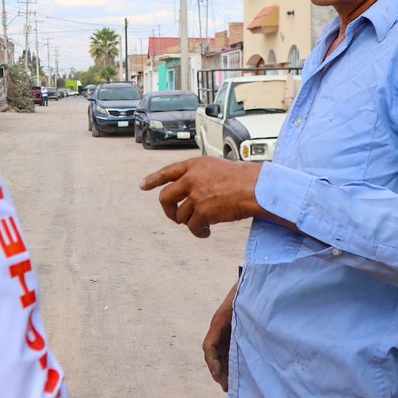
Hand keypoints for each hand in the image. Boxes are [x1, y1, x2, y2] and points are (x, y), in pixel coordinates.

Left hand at [139, 157, 262, 236]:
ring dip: (188, 223)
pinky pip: (193, 227)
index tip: (142, 186)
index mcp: (194, 165)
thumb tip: (190, 192)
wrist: (255, 188)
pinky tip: (206, 232)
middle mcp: (191, 178)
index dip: (153, 180)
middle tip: (174, 217)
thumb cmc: (243, 179)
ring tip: (201, 225)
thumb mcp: (216, 168)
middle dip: (167, 210)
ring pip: (180, 215)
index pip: (167, 172)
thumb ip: (200, 176)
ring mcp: (195, 195)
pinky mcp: (202, 212)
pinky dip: (198, 232)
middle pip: (165, 197)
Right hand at [203, 280, 237, 391]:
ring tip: (231, 385)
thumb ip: (244, 321)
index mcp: (219, 322)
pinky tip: (239, 374)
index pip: (209, 346)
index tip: (219, 375)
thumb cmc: (247, 291)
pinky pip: (230, 351)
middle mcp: (220, 329)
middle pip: (214, 354)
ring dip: (225, 370)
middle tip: (226, 386)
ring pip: (222, 355)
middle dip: (218, 371)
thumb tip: (246, 340)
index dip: (213, 362)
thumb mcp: (244, 306)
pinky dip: (232, 364)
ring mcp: (227, 332)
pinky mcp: (235, 334)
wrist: (252, 281)